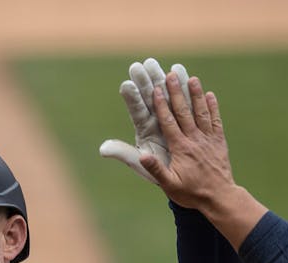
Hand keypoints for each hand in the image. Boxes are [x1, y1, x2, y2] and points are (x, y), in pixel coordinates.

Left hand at [98, 58, 189, 183]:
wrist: (182, 174)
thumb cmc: (157, 169)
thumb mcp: (140, 163)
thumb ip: (124, 153)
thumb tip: (103, 149)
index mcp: (144, 128)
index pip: (137, 110)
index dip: (132, 98)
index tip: (127, 85)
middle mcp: (155, 117)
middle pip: (148, 96)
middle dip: (143, 81)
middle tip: (137, 66)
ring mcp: (170, 114)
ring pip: (165, 93)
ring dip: (160, 77)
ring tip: (154, 63)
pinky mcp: (185, 113)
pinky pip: (184, 97)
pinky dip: (182, 84)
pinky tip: (179, 69)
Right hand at [139, 70, 238, 213]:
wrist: (219, 197)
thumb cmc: (191, 193)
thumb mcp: (169, 185)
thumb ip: (156, 169)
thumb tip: (142, 155)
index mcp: (180, 148)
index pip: (169, 122)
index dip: (162, 105)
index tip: (156, 90)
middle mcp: (195, 140)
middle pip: (184, 112)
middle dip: (176, 92)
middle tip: (171, 75)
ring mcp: (208, 139)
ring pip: (201, 112)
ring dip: (196, 94)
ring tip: (191, 78)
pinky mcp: (219, 142)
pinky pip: (216, 121)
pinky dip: (213, 107)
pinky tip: (210, 95)